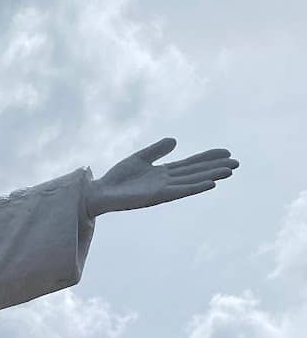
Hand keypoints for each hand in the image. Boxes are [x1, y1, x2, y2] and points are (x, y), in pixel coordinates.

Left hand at [85, 139, 237, 217]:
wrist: (101, 192)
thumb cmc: (118, 178)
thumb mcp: (140, 158)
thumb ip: (157, 150)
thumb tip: (175, 140)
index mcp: (164, 173)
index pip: (191, 164)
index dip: (208, 158)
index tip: (226, 152)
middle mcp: (167, 182)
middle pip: (197, 173)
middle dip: (216, 168)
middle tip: (237, 164)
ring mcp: (163, 190)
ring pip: (193, 182)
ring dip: (211, 177)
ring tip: (229, 172)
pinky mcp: (157, 196)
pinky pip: (180, 191)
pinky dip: (196, 187)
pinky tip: (210, 183)